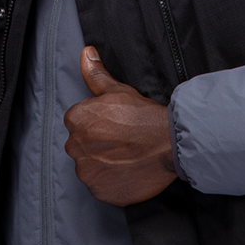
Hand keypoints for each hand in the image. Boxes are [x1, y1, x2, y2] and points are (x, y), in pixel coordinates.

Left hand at [64, 47, 176, 205]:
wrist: (170, 142)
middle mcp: (74, 146)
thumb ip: (95, 74)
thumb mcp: (118, 90)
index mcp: (75, 119)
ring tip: (126, 157)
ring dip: (103, 165)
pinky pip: (100, 187)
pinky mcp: (99, 191)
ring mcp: (86, 171)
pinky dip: (111, 182)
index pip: (79, 124)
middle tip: (123, 142)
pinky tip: (127, 171)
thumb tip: (85, 53)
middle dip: (98, 145)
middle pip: (82, 146)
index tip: (116, 127)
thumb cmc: (145, 116)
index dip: (99, 125)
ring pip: (90, 168)